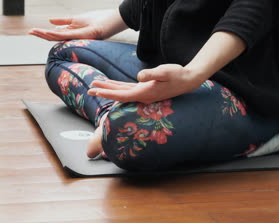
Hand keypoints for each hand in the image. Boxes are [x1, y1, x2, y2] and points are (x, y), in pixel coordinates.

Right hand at [28, 10, 127, 40]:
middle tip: (29, 32)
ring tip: (34, 32)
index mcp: (70, 32)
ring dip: (45, 35)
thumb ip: (63, 20)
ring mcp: (76, 37)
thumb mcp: (76, 18)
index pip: (53, 34)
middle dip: (41, 35)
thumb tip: (50, 20)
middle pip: (53, 37)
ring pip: (57, 37)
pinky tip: (48, 32)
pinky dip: (56, 34)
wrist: (110, 21)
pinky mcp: (81, 35)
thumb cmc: (97, 20)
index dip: (43, 32)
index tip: (32, 31)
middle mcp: (72, 37)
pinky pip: (66, 35)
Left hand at [88, 64, 204, 103]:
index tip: (96, 91)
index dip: (108, 93)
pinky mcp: (145, 89)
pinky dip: (118, 86)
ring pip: (122, 92)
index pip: (121, 95)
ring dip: (109, 89)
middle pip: (118, 95)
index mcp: (144, 93)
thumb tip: (139, 76)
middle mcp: (142, 95)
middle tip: (89, 89)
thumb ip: (151, 74)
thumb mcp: (165, 72)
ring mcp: (143, 93)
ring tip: (96, 86)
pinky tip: (111, 84)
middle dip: (104, 92)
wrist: (189, 79)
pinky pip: (128, 89)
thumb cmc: (177, 74)